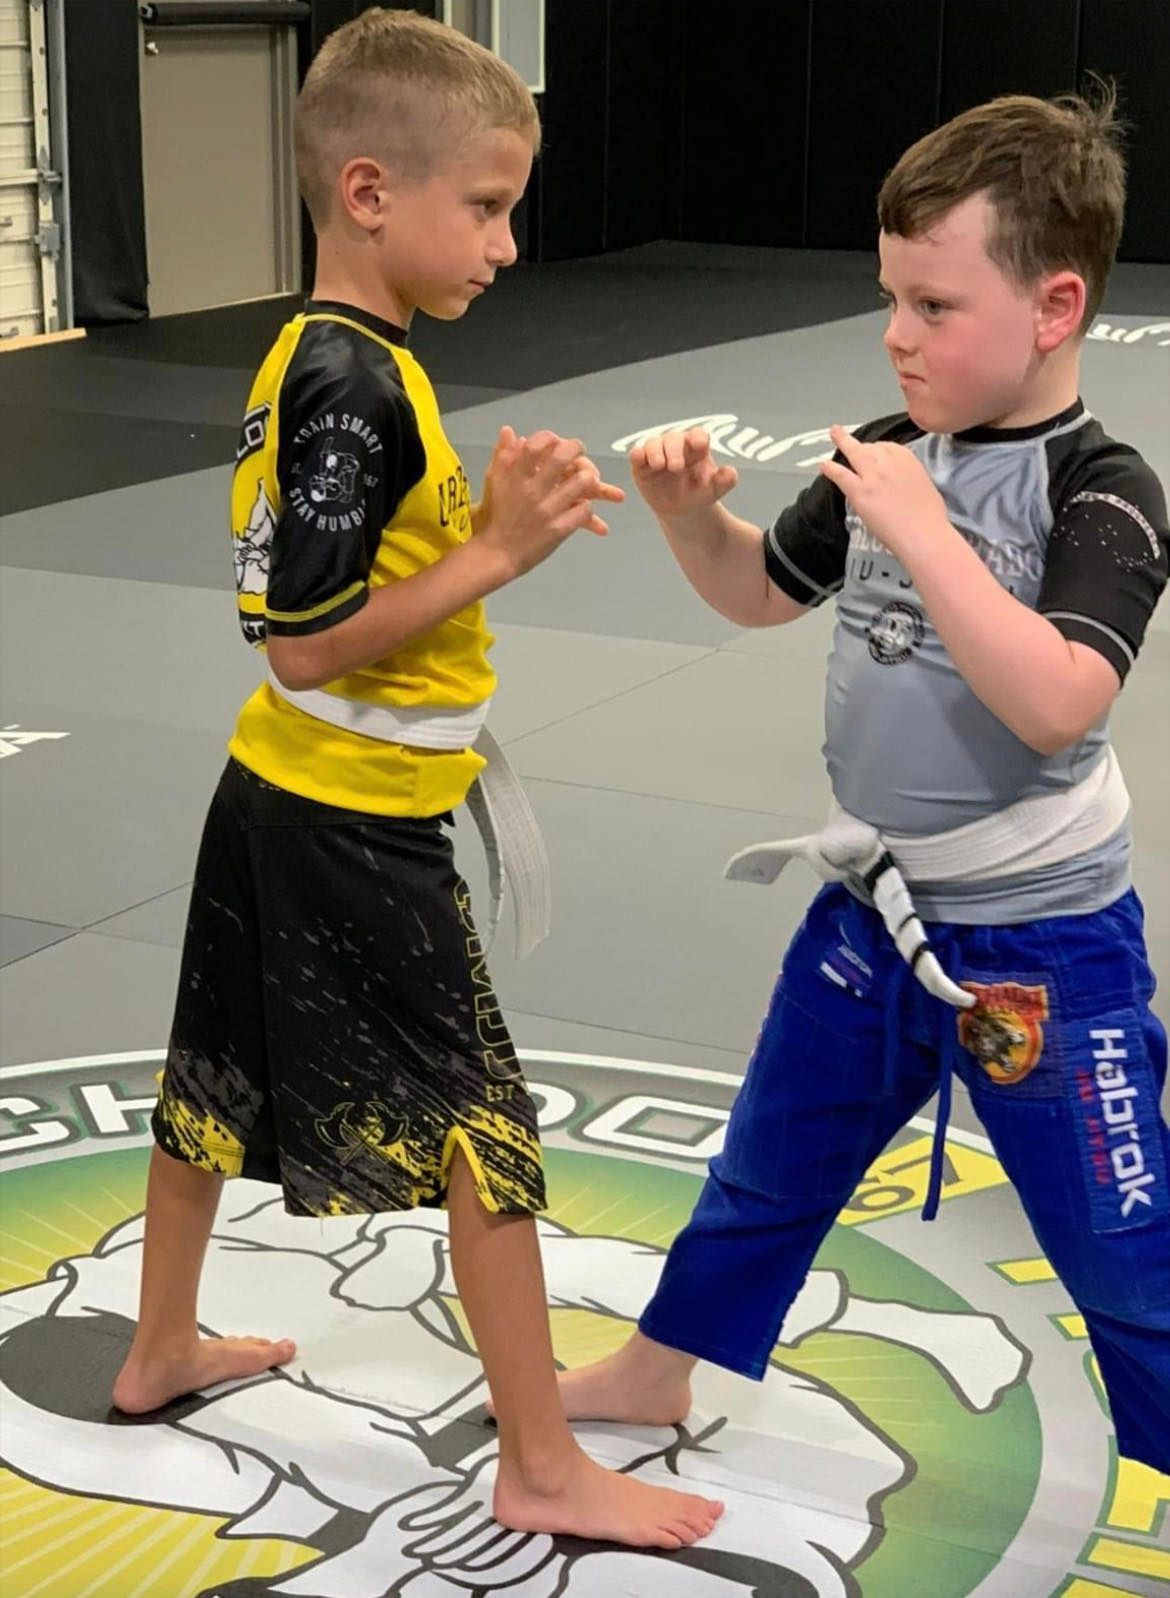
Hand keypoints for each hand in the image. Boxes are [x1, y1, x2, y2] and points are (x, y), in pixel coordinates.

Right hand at [477, 426, 624, 578]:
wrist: (495, 554)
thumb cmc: (495, 518)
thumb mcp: (495, 482)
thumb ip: (503, 455)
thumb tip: (508, 430)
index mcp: (516, 477)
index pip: (536, 445)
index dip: (550, 438)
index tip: (555, 441)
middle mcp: (532, 491)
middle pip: (562, 458)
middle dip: (576, 450)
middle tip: (580, 453)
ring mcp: (547, 511)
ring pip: (580, 483)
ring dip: (589, 478)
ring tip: (589, 480)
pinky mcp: (557, 530)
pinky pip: (583, 511)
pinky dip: (587, 508)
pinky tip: (583, 508)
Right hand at [630, 428, 737, 520]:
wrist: (681, 510)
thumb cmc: (700, 493)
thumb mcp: (715, 490)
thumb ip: (725, 481)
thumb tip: (731, 472)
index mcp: (696, 446)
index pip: (697, 435)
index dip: (698, 437)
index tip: (699, 445)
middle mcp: (676, 445)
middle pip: (674, 438)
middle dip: (674, 450)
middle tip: (676, 467)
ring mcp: (658, 453)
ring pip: (654, 443)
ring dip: (655, 451)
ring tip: (659, 465)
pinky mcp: (641, 464)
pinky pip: (637, 454)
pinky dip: (637, 454)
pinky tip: (639, 457)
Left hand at [819, 424, 950, 560]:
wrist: (923, 533)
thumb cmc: (930, 516)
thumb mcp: (924, 484)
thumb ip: (909, 477)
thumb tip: (902, 482)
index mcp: (907, 459)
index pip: (887, 446)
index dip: (878, 450)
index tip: (874, 452)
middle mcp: (889, 462)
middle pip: (870, 448)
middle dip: (861, 446)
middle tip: (851, 442)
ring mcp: (872, 476)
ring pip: (854, 454)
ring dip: (842, 442)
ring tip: (834, 433)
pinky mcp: (860, 492)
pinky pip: (841, 475)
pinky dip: (830, 469)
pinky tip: (823, 465)